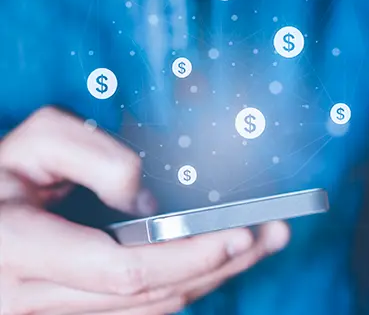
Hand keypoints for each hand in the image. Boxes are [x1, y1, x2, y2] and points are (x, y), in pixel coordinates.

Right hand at [0, 107, 289, 314]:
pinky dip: (185, 285)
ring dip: (212, 277)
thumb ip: (93, 156)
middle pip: (152, 294)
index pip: (123, 269)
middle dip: (221, 264)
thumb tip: (145, 200)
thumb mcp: (33, 142)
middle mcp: (36, 298)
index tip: (239, 233)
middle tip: (272, 234)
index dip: (187, 255)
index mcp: (21, 250)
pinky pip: (141, 312)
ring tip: (258, 245)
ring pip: (153, 309)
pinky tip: (216, 262)